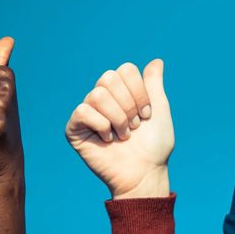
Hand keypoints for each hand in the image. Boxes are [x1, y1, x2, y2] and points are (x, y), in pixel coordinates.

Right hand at [67, 59, 171, 198]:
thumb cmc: (154, 146)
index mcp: (121, 92)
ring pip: (97, 95)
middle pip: (108, 77)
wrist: (144, 173)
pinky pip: (83, 111)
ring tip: (123, 136)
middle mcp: (102, 99)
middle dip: (128, 105)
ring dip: (118, 119)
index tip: (146, 115)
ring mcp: (87, 113)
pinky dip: (101, 126)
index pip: (125, 70)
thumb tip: (157, 60)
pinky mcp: (74, 129)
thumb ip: (154, 84)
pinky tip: (107, 140)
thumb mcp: (159, 110)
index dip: (139, 92)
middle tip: (134, 126)